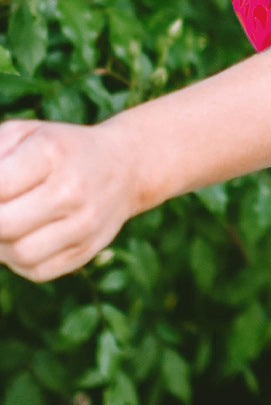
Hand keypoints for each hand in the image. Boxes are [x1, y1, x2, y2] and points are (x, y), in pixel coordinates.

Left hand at [0, 118, 137, 282]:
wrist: (124, 165)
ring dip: (1, 245)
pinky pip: (36, 270)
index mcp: (52, 152)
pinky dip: (18, 260)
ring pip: (18, 255)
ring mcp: (83, 224)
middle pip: (4, 225)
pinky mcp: (84, 251)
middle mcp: (72, 189)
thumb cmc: (58, 148)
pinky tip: (23, 237)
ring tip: (7, 226)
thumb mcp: (24, 134)